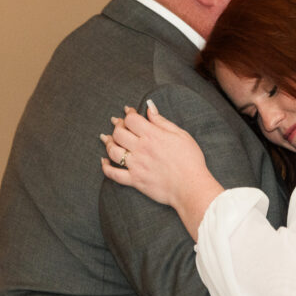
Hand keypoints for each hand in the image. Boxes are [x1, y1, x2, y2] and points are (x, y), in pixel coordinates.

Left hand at [100, 101, 222, 235]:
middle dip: (117, 126)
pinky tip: (104, 161)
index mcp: (152, 135)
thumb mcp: (181, 135)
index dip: (128, 113)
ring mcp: (136, 165)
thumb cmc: (190, 160)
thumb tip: (150, 108)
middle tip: (118, 124)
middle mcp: (141, 149)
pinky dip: (106, 167)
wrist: (191, 186)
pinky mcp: (135, 180)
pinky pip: (114, 174)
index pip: (131, 120)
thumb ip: (162, 121)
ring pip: (112, 151)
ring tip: (108, 139)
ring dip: (108, 143)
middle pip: (118, 133)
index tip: (128, 111)